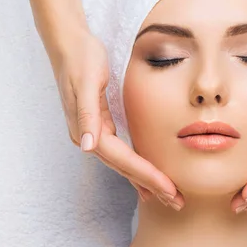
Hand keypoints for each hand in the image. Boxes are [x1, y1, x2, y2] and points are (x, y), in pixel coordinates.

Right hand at [50, 25, 183, 210]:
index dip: (146, 176)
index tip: (169, 190)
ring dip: (144, 181)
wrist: (69, 44)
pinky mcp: (100, 125)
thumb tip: (85, 146)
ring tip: (166, 196)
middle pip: (125, 168)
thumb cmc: (81, 59)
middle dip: (151, 186)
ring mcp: (93, 133)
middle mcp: (88, 137)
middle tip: (176, 202)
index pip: (123, 160)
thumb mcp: (86, 82)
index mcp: (87, 130)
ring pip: (123, 164)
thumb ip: (86, 114)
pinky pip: (120, 153)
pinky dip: (134, 167)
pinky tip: (144, 177)